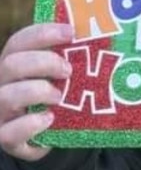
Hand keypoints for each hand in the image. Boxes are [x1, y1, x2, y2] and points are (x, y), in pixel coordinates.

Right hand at [0, 22, 73, 160]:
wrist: (49, 134)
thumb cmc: (56, 96)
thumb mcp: (59, 75)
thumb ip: (70, 58)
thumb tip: (102, 35)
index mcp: (15, 64)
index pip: (19, 41)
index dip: (43, 34)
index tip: (71, 33)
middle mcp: (2, 85)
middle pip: (11, 64)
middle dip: (43, 63)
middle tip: (68, 70)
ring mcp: (1, 112)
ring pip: (7, 96)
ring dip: (37, 92)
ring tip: (59, 96)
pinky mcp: (5, 137)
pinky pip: (9, 133)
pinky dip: (30, 124)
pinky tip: (49, 119)